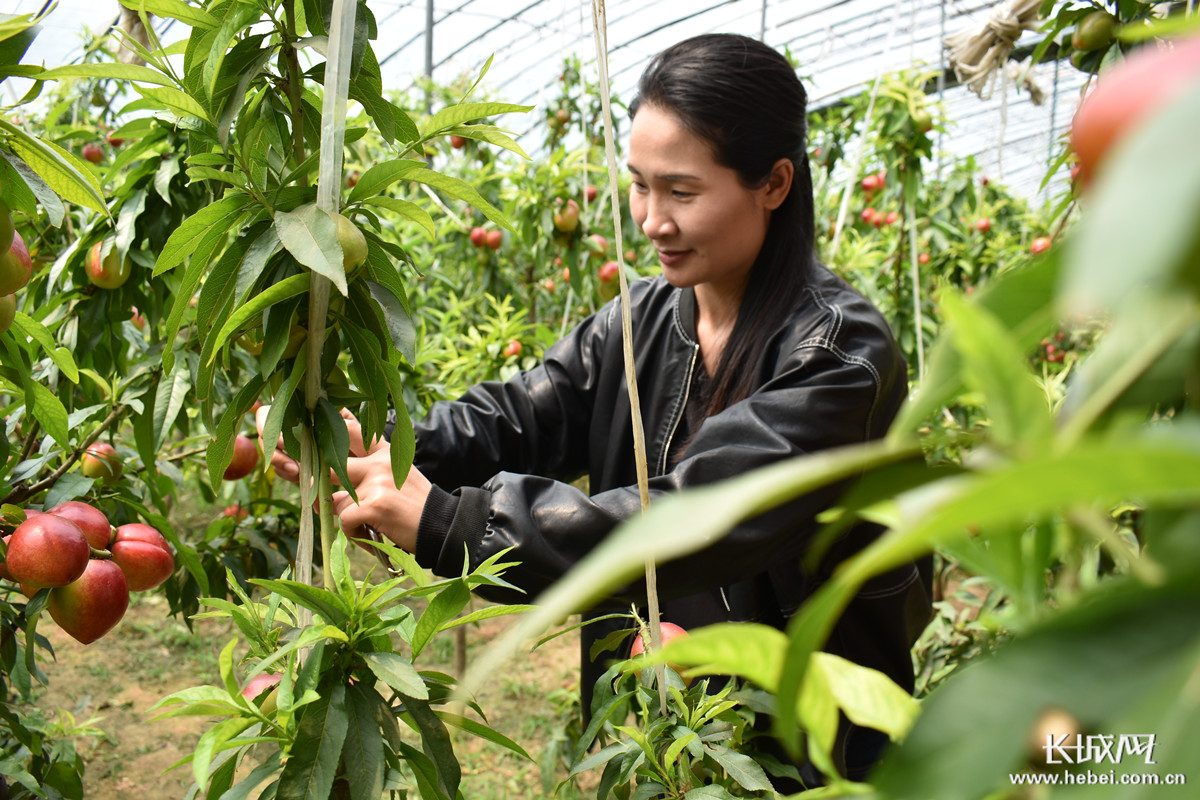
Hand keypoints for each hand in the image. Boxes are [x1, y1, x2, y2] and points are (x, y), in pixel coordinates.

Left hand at [255, 405, 428, 551]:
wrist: (443, 529)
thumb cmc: (413, 506)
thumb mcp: (395, 475)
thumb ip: (366, 460)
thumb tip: (336, 437)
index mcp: (383, 451)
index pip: (346, 430)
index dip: (318, 424)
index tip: (292, 413)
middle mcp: (377, 461)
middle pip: (325, 460)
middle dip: (295, 462)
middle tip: (272, 453)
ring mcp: (375, 481)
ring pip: (330, 497)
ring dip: (339, 516)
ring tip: (363, 524)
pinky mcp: (374, 505)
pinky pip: (343, 520)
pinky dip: (353, 535)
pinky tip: (372, 537)